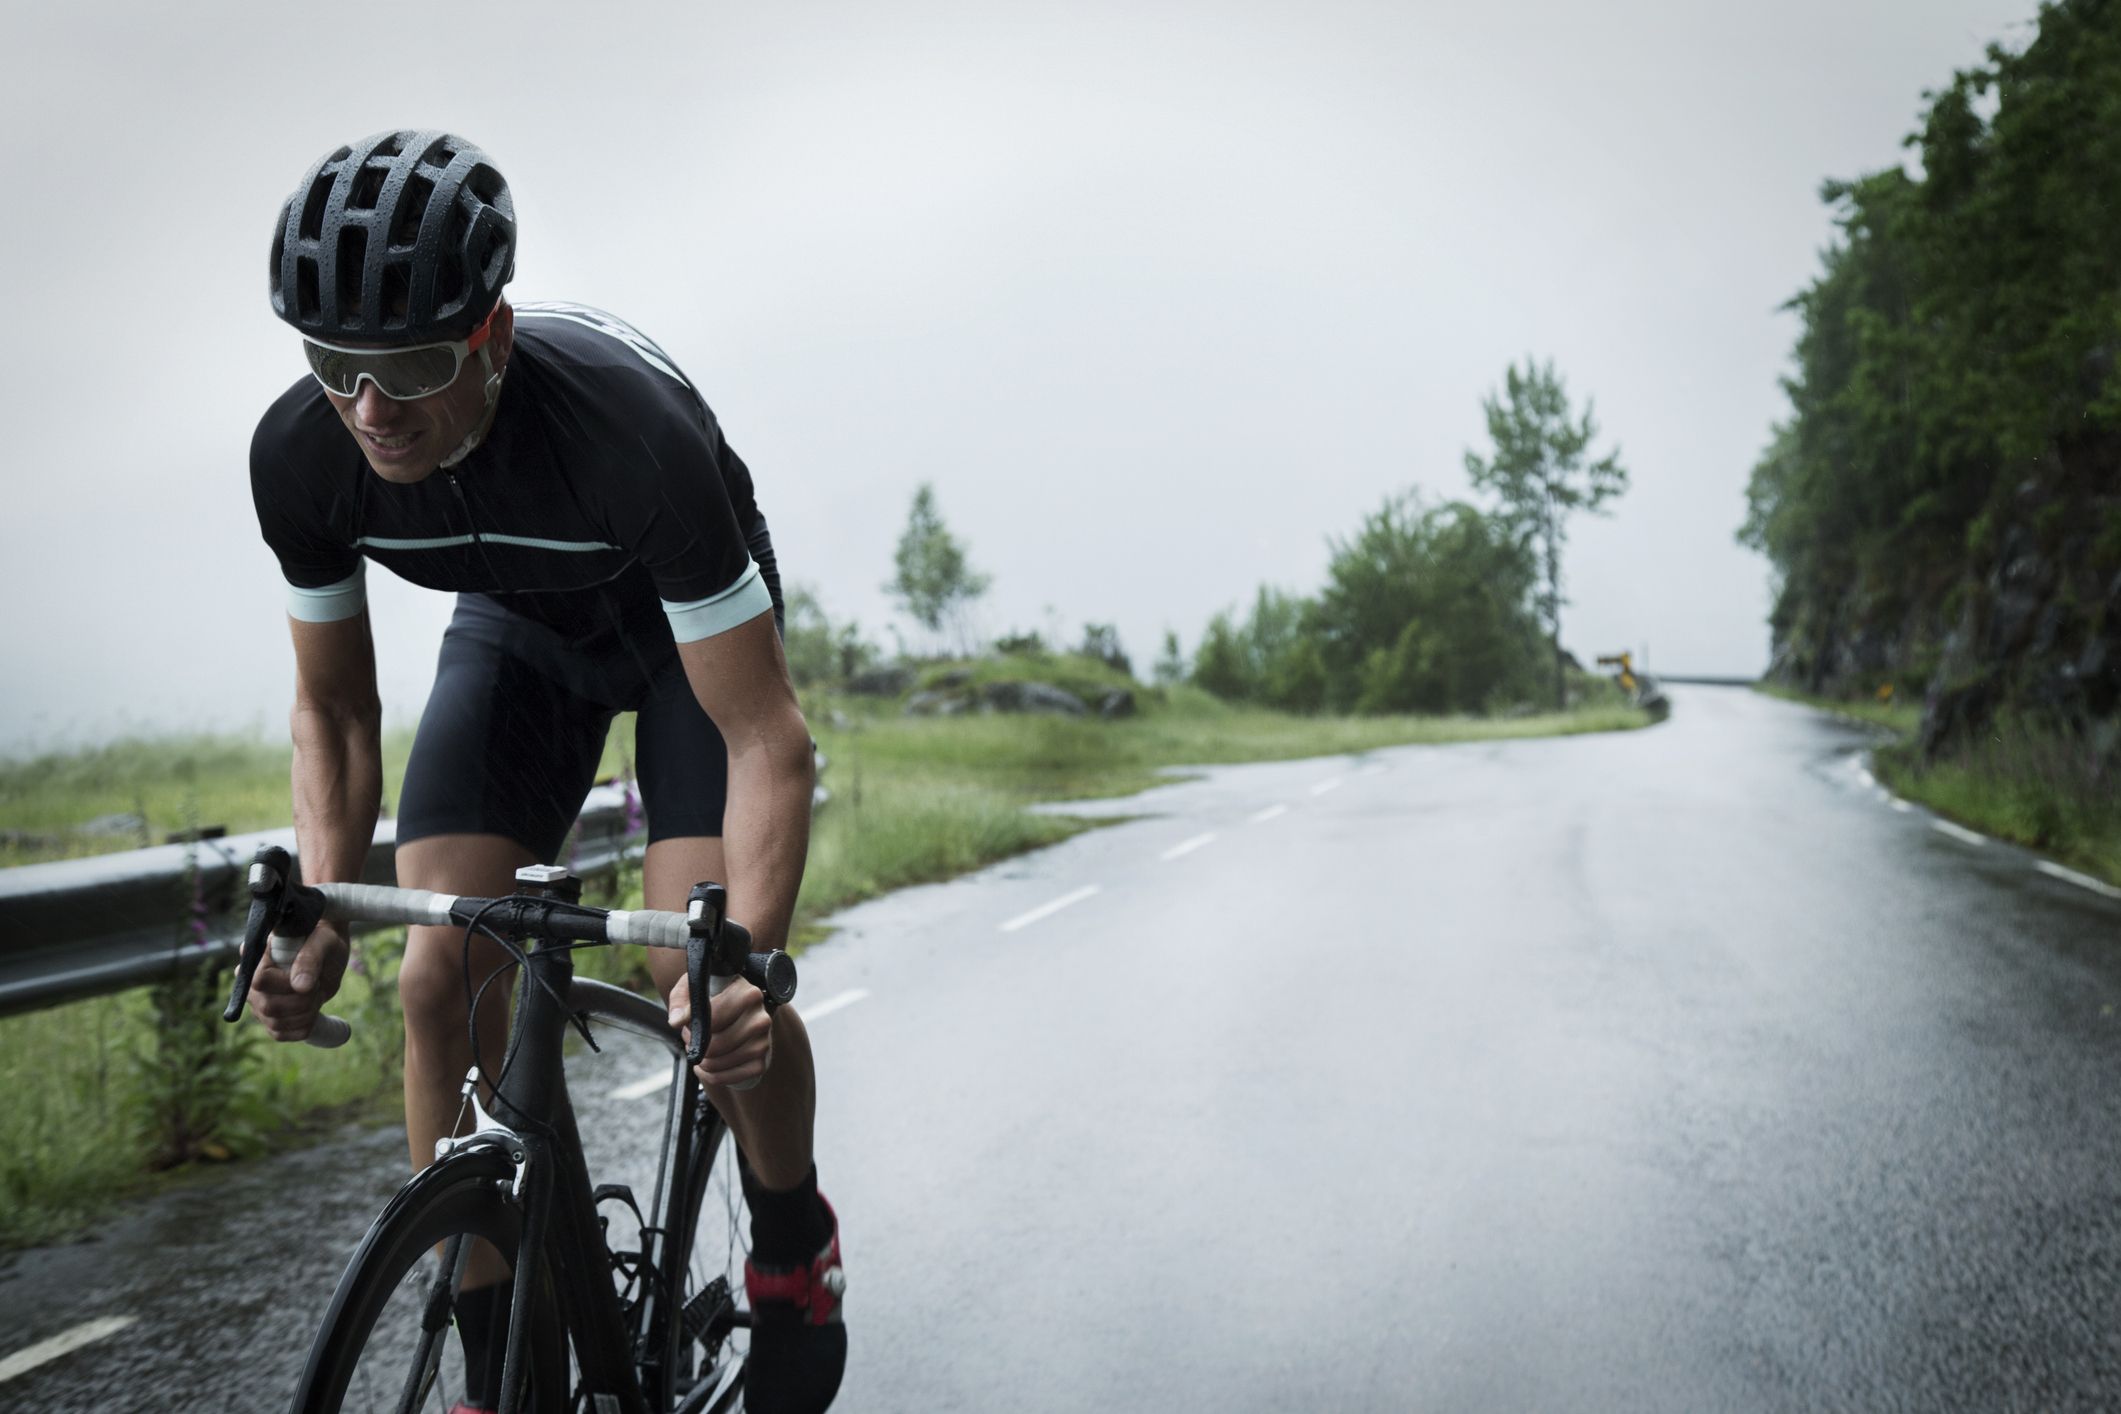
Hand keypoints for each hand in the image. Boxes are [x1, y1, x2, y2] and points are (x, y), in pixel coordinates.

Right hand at [248, 921, 349, 1041]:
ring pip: (276, 1023)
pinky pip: (280, 1034)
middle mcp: (250, 982)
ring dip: (306, 1014)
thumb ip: (310, 959)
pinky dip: (302, 1027)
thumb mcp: (323, 942)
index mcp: (257, 957)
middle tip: (318, 985)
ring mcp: (258, 1002)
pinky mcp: (270, 1017)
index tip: (310, 978)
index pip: (259, 980)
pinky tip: (312, 1011)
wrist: (329, 955)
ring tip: (316, 994)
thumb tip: (300, 986)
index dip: (287, 984)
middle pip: (269, 1006)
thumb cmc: (324, 942)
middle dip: (303, 1001)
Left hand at [666, 972, 773, 1089]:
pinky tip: (706, 1065)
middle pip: (715, 1045)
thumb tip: (677, 1021)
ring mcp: (763, 1042)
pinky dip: (710, 1075)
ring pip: (719, 1063)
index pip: (714, 1018)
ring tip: (700, 1049)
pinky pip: (727, 1078)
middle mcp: (761, 1018)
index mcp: (749, 994)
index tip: (687, 1025)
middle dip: (697, 1046)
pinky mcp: (761, 1063)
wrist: (738, 1015)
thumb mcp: (695, 989)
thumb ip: (682, 999)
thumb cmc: (715, 998)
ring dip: (701, 1061)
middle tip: (692, 1039)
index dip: (694, 1026)